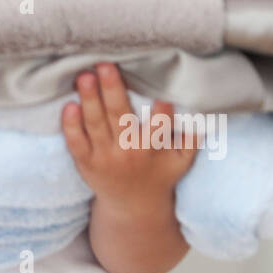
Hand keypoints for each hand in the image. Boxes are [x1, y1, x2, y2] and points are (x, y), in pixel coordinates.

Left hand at [61, 62, 197, 213]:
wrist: (133, 208)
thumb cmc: (159, 175)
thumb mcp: (181, 161)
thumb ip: (193, 137)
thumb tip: (204, 109)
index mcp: (152, 148)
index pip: (159, 126)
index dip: (160, 111)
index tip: (158, 92)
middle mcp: (128, 151)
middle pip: (120, 117)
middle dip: (112, 90)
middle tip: (104, 65)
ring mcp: (104, 156)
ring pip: (95, 125)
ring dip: (89, 100)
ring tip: (84, 76)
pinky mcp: (86, 162)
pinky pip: (76, 143)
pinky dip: (71, 126)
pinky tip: (68, 106)